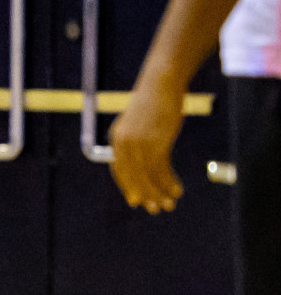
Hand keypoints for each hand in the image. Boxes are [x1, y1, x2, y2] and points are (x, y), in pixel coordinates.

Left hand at [108, 78, 185, 213]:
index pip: (119, 169)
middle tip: (155, 209)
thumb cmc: (153, 105)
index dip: (128, 186)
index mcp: (117, 138)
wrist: (161, 85)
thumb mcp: (139, 125)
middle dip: (145, 194)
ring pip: (148, 175)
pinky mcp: (157, 141)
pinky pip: (162, 168)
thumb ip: (137, 143)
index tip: (136, 201)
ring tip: (170, 204)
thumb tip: (144, 166)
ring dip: (160, 192)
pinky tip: (177, 190)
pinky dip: (169, 182)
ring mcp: (140, 142)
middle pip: (133, 176)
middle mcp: (124, 142)